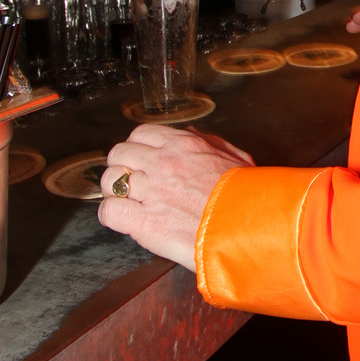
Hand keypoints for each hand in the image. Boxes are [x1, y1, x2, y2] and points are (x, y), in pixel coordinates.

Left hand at [98, 125, 252, 270]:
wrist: (250, 226)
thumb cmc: (248, 194)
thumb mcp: (234, 156)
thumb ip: (209, 142)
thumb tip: (191, 136)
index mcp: (182, 145)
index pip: (140, 134)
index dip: (137, 148)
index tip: (141, 161)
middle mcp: (161, 164)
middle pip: (118, 154)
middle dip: (121, 168)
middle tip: (132, 183)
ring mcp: (150, 192)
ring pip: (109, 181)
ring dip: (114, 192)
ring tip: (128, 203)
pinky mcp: (144, 222)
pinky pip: (109, 212)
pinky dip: (112, 216)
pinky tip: (126, 221)